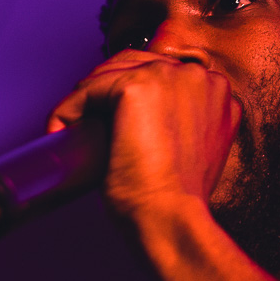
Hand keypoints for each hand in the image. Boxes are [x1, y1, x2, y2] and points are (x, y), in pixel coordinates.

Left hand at [47, 50, 242, 223]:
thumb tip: (142, 123)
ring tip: (72, 130)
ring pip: (110, 73)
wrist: (172, 217)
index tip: (111, 120)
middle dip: (106, 89)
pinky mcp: (137, 85)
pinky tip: (61, 131)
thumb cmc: (179, 199)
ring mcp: (170, 77)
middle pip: (137, 63)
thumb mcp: (194, 152)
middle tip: (86, 124)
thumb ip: (181, 126)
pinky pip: (88, 89)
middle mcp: (201, 77)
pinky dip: (68, 109)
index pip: (164, 74)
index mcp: (219, 93)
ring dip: (86, 99)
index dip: (133, 94)